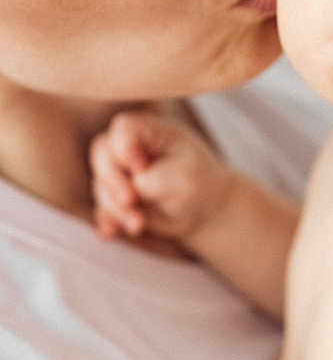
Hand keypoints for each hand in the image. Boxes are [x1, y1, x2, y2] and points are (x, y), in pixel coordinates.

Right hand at [89, 110, 230, 242]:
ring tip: (138, 224)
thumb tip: (124, 190)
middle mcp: (132, 147)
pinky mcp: (116, 197)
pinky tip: (111, 232)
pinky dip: (106, 220)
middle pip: (101, 152)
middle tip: (130, 200)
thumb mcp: (182, 178)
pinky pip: (100, 208)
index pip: (123, 127)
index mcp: (152, 131)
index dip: (124, 147)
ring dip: (114, 207)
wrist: (204, 211)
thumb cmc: (198, 184)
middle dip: (112, 180)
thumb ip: (149, 179)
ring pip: (100, 183)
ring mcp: (121, 172)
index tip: (141, 166)